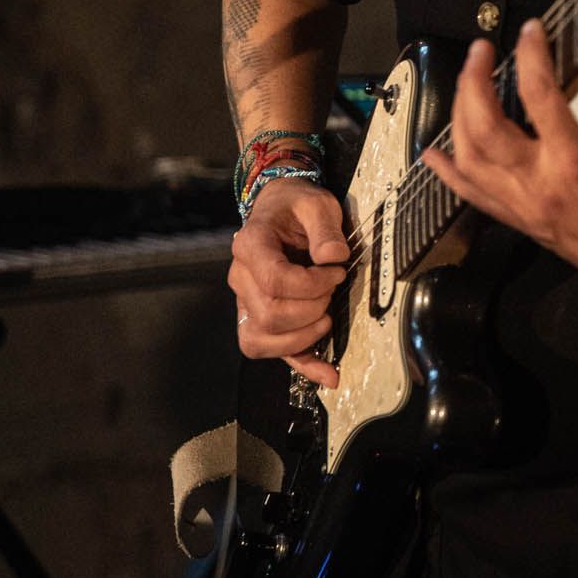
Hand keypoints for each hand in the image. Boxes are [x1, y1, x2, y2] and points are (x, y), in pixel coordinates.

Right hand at [228, 178, 348, 387]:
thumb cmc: (296, 206)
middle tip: (332, 291)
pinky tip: (329, 373)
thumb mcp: (315, 204)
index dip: (311, 285)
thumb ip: (325, 228)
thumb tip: (334, 257)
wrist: (281, 209)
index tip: (336, 273)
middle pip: (268, 315)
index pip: (274, 281)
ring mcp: (245, 301)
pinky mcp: (258, 318)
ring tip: (326, 317)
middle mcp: (240, 277)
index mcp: (250, 246)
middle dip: (310, 310)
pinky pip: (269, 351)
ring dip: (302, 337)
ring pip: (261, 340)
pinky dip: (302, 365)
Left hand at [420, 21, 577, 326]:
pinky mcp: (520, 223)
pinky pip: (472, 196)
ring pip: (468, 158)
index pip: (539, 95)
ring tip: (466, 85)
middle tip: (480, 50)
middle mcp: (538, 184)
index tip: (531, 29)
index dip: (531, 54)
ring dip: (458, 116)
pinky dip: (450, 171)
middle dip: (474, 80)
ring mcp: (522, 207)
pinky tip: (436, 151)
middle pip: (484, 125)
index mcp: (574, 161)